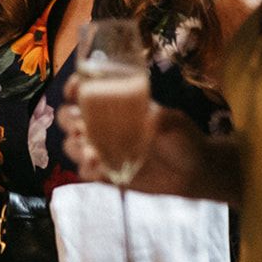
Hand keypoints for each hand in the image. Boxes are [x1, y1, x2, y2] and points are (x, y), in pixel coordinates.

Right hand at [60, 80, 205, 197]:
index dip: (74, 88)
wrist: (194, 171)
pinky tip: (98, 170)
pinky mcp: (106, 173)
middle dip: (67, 119)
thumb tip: (149, 116)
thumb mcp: (174, 122)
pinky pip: (85, 171)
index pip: (85, 92)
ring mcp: (102, 150)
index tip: (74, 90)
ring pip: (72, 145)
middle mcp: (102, 126)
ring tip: (92, 153)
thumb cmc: (183, 138)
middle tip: (80, 126)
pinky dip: (86, 170)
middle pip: (68, 117)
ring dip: (75, 147)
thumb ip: (161, 118)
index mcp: (114, 106)